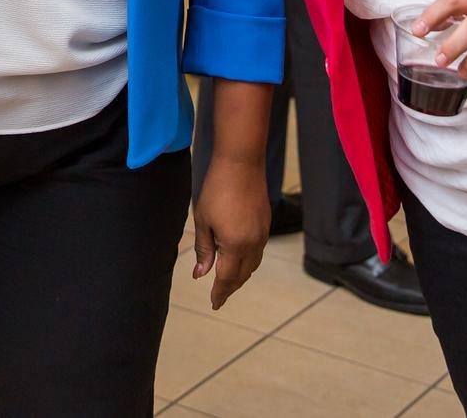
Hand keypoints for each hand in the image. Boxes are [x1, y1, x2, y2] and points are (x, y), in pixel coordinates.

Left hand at [191, 155, 268, 309]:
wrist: (241, 163)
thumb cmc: (217, 189)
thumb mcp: (203, 220)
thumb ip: (204, 249)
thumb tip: (201, 274)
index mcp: (235, 245)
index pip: (227, 278)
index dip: (220, 293)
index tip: (214, 304)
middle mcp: (253, 243)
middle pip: (242, 275)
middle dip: (230, 287)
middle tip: (219, 296)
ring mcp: (262, 234)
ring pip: (253, 264)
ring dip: (241, 275)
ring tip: (228, 280)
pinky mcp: (266, 223)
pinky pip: (258, 251)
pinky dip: (248, 261)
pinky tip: (238, 258)